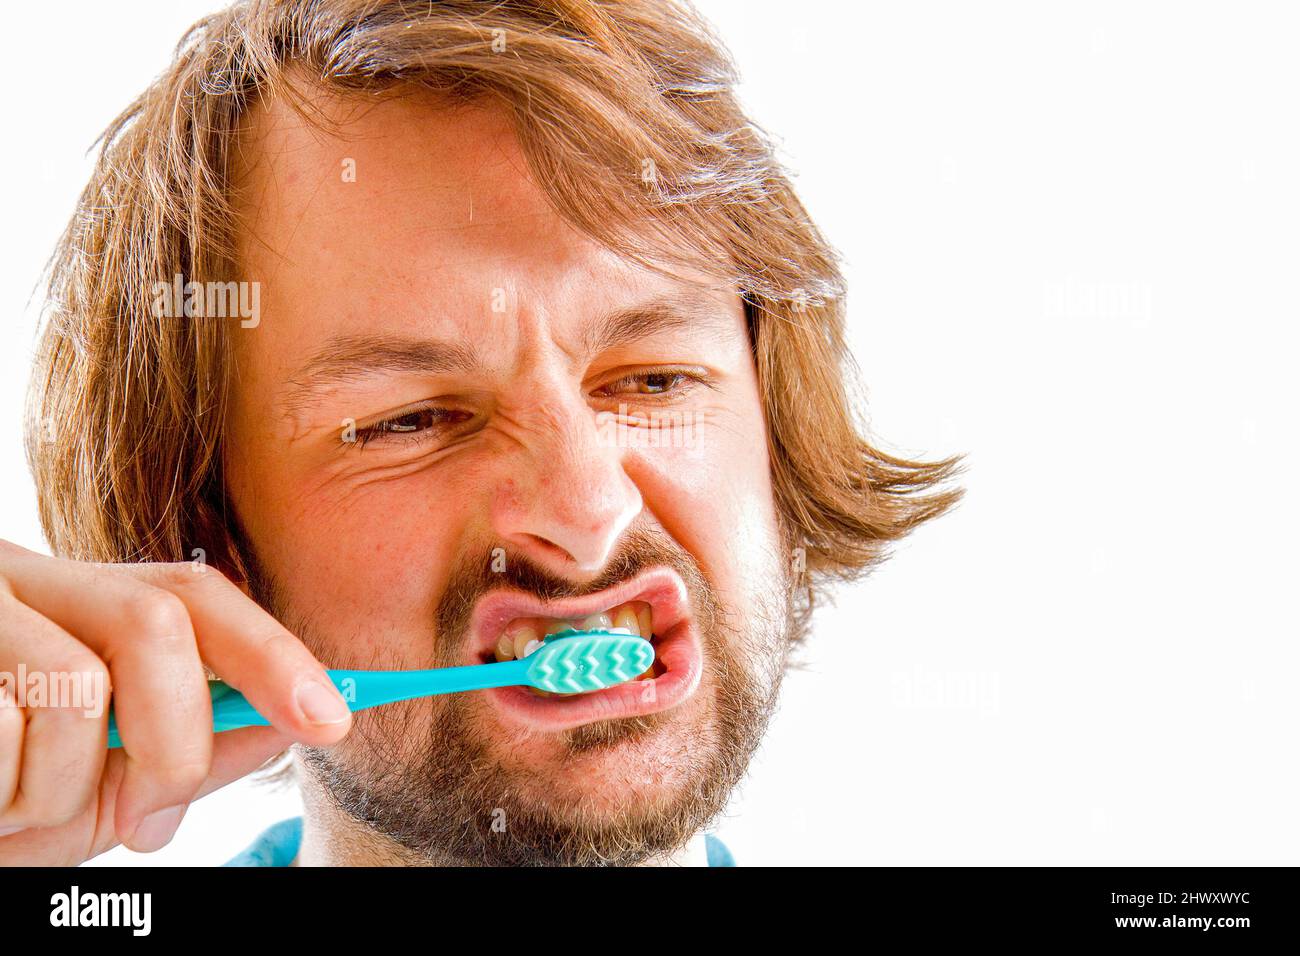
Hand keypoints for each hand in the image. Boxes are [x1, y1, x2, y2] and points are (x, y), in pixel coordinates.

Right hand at [0, 539, 350, 863]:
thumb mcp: (97, 779)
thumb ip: (189, 747)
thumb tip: (294, 725)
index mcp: (79, 603)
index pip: (196, 594)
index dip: (272, 653)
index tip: (332, 720)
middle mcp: (21, 581)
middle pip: (157, 621)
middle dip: (179, 740)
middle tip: (151, 823)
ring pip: (74, 684)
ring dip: (65, 789)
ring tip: (17, 813)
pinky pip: (0, 724)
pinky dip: (1, 794)